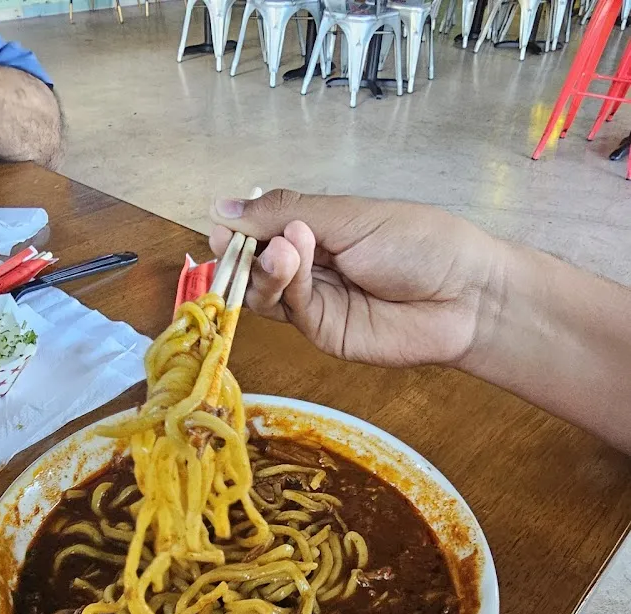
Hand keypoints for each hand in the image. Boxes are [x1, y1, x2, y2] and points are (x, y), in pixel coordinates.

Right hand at [210, 189, 505, 368]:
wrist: (466, 295)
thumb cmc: (420, 243)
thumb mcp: (349, 215)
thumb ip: (286, 212)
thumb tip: (222, 207)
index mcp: (318, 230)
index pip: (263, 229)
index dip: (240, 229)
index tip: (223, 224)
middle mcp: (311, 267)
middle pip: (255, 265)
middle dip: (241, 253)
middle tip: (232, 242)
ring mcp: (315, 302)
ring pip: (264, 291)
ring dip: (262, 268)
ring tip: (282, 249)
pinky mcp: (322, 332)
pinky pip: (289, 309)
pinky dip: (283, 284)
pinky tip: (293, 259)